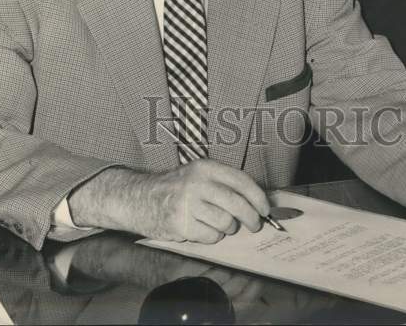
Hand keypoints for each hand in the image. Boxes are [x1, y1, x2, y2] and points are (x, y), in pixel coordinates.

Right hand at [68, 160, 269, 243]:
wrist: (139, 197)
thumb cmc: (175, 187)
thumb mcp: (198, 174)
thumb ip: (224, 183)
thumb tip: (257, 200)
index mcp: (206, 167)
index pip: (242, 181)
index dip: (258, 197)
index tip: (266, 209)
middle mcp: (197, 183)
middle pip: (237, 205)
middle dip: (252, 218)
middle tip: (255, 224)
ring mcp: (188, 204)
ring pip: (226, 223)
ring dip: (228, 228)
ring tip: (220, 224)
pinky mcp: (181, 224)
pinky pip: (211, 236)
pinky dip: (212, 237)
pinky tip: (203, 229)